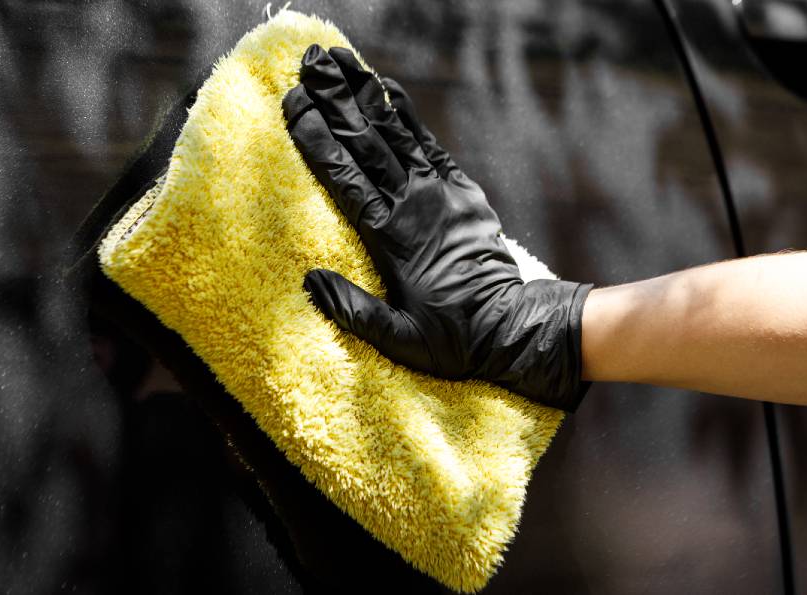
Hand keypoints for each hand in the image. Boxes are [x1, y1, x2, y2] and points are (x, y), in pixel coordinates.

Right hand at [283, 45, 591, 410]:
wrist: (513, 327)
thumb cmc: (452, 338)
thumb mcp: (398, 339)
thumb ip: (353, 310)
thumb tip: (309, 279)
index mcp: (391, 238)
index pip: (345, 176)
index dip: (317, 138)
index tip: (293, 104)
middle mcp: (413, 205)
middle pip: (366, 143)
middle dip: (336, 100)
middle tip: (309, 65)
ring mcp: (440, 193)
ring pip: (395, 135)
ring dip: (366, 96)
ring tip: (341, 62)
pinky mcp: (462, 191)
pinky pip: (429, 145)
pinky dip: (408, 116)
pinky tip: (390, 90)